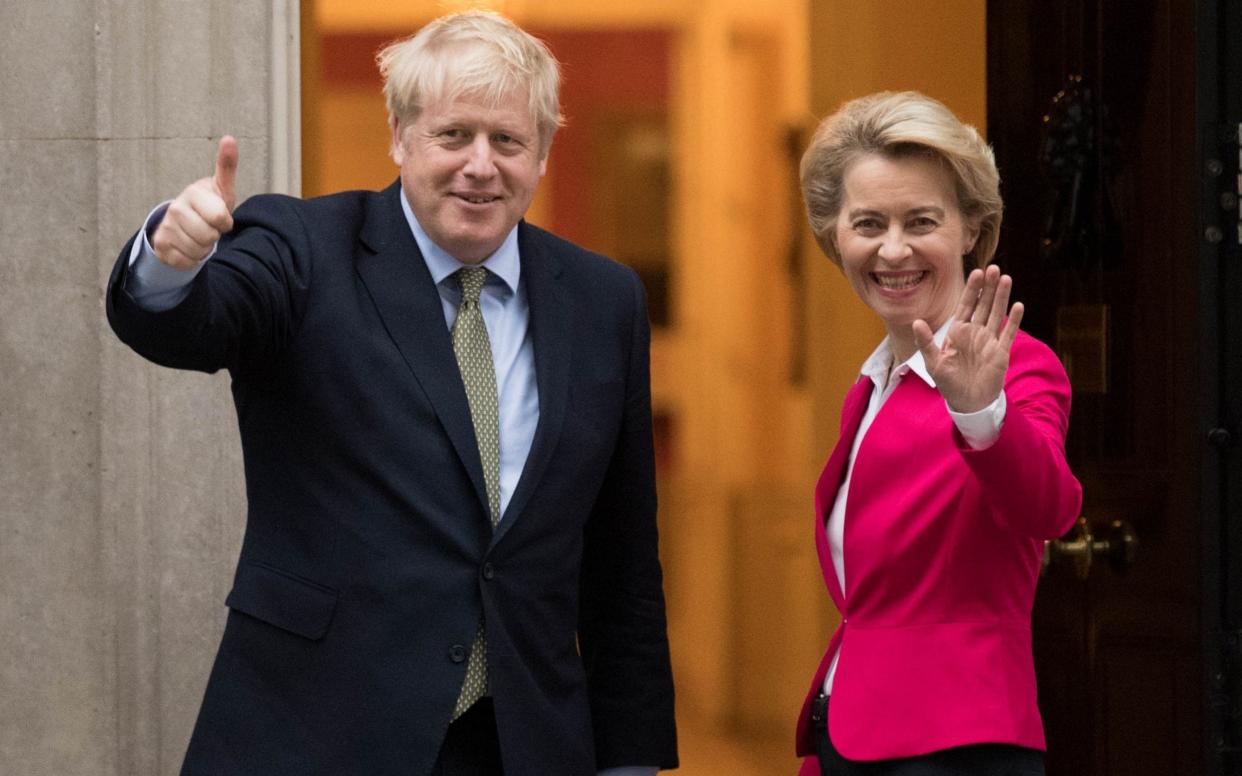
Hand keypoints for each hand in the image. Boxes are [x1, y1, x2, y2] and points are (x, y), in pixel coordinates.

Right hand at [151, 136, 237, 269]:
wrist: (182, 223)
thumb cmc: (208, 205)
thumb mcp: (221, 188)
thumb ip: (226, 166)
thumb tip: (229, 138)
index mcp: (192, 193)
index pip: (220, 219)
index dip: (224, 222)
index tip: (219, 216)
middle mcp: (175, 209)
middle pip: (209, 237)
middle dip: (214, 236)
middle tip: (208, 226)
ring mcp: (166, 228)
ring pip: (198, 251)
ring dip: (203, 248)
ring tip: (198, 235)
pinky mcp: (161, 247)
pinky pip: (187, 262)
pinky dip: (192, 259)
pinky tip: (188, 246)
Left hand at [912, 265, 1024, 412]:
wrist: (967, 402)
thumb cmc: (948, 382)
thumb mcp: (933, 362)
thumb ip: (926, 342)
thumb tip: (916, 322)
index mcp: (958, 332)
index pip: (966, 305)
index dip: (972, 290)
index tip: (977, 273)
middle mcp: (975, 333)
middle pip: (984, 305)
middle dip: (989, 287)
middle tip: (994, 268)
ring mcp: (989, 341)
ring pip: (997, 314)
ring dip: (1002, 297)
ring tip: (1006, 278)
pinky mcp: (1001, 352)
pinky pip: (1008, 333)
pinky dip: (1013, 320)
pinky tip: (1018, 305)